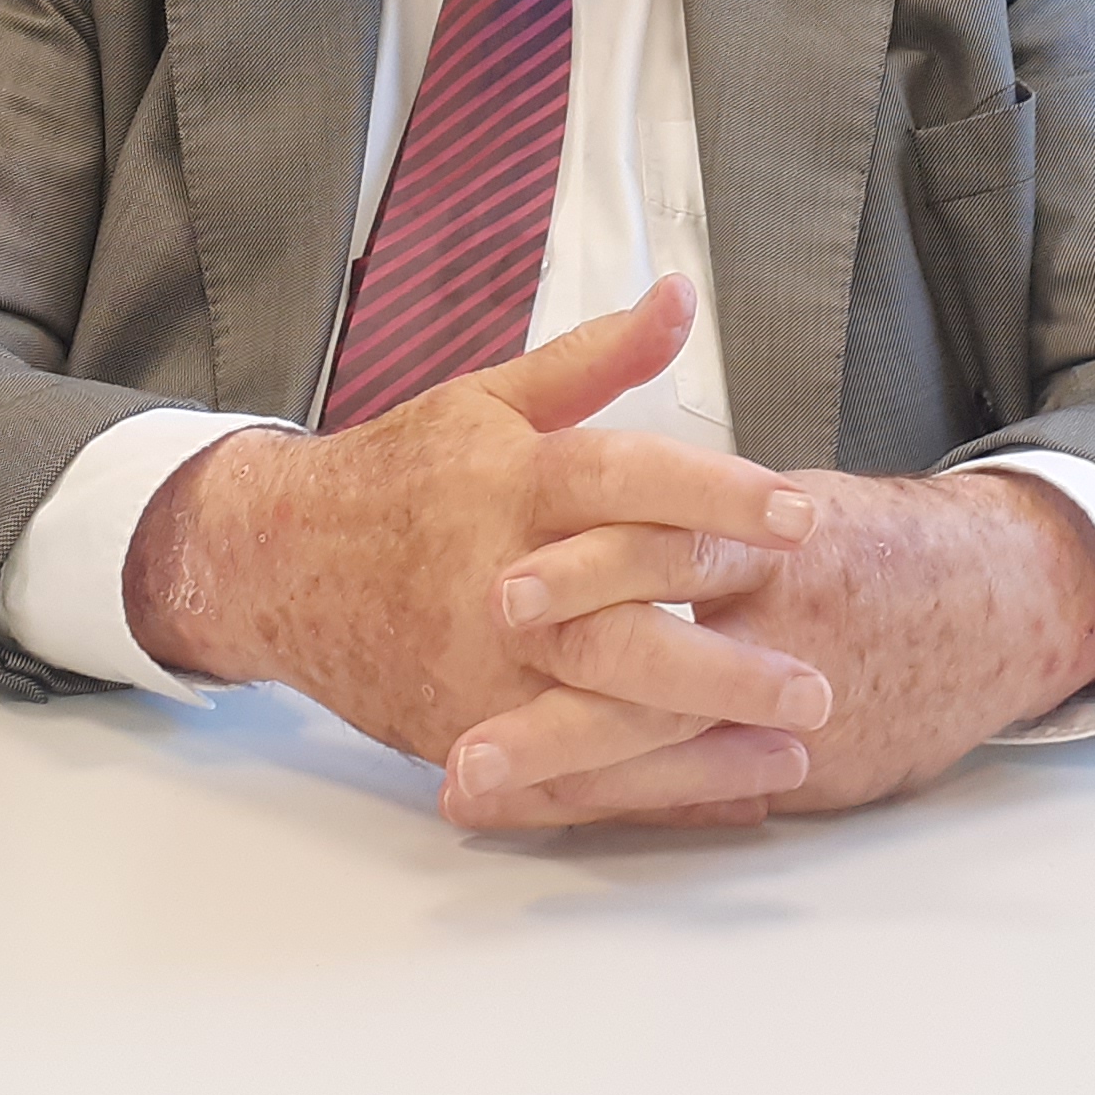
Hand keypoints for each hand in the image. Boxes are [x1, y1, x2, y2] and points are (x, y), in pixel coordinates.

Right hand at [122, 276, 833, 800]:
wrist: (276, 561)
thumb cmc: (399, 477)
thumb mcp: (488, 399)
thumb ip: (595, 360)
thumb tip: (677, 296)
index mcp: (511, 483)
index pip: (626, 484)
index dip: (716, 496)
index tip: (800, 517)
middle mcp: (496, 580)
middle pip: (619, 627)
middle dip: (721, 662)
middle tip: (818, 682)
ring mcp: (476, 668)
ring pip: (599, 719)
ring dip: (700, 747)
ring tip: (795, 754)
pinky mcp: (464, 729)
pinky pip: (566, 776)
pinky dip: (648, 795)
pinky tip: (726, 798)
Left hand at [444, 465, 1094, 829]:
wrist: (1001, 605)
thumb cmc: (873, 547)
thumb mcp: (786, 500)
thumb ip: (692, 510)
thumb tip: (576, 498)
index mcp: (764, 539)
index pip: (661, 550)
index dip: (578, 574)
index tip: (495, 597)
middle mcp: (773, 627)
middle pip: (650, 670)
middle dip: (552, 715)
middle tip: (464, 744)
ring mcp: (788, 708)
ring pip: (661, 747)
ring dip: (558, 775)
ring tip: (467, 792)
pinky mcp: (806, 769)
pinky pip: (696, 795)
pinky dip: (615, 804)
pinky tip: (541, 816)